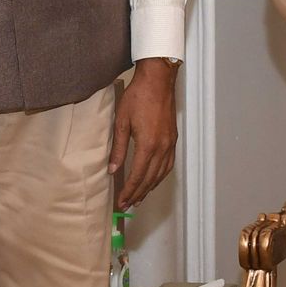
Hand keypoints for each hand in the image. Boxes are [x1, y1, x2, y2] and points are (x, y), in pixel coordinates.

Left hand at [109, 59, 178, 210]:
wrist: (158, 80)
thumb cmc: (138, 97)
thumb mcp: (121, 121)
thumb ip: (118, 148)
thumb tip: (112, 170)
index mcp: (148, 145)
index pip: (137, 176)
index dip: (129, 191)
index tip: (121, 202)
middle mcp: (162, 148)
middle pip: (150, 179)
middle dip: (138, 194)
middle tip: (128, 206)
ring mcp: (169, 144)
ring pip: (161, 174)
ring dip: (150, 188)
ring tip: (139, 198)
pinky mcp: (173, 138)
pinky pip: (168, 164)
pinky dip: (160, 176)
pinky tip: (154, 179)